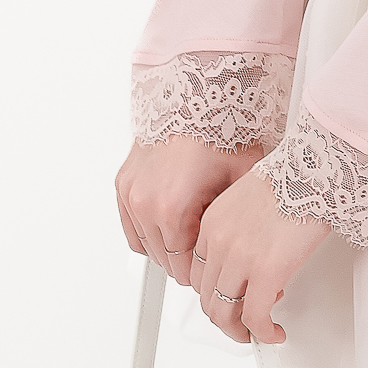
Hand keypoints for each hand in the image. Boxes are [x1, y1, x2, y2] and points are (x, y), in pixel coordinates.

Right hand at [115, 134, 264, 290]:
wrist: (193, 97)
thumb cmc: (217, 130)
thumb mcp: (240, 181)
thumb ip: (233, 224)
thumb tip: (244, 251)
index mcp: (172, 208)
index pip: (182, 267)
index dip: (202, 271)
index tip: (215, 266)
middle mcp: (144, 203)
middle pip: (164, 260)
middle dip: (187, 259)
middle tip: (209, 247)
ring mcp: (130, 193)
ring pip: (146, 246)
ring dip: (167, 246)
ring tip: (194, 229)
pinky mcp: (123, 184)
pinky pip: (132, 226)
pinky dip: (149, 230)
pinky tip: (172, 223)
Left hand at [193, 165, 330, 344]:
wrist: (316, 170)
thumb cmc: (294, 178)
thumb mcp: (248, 199)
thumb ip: (238, 228)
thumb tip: (249, 256)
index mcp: (211, 224)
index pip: (200, 274)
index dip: (216, 293)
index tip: (231, 300)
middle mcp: (220, 243)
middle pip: (208, 297)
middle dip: (226, 318)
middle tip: (242, 324)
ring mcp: (240, 259)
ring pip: (225, 313)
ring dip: (240, 330)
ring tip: (256, 332)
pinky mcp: (267, 272)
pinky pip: (255, 317)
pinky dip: (263, 332)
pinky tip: (274, 332)